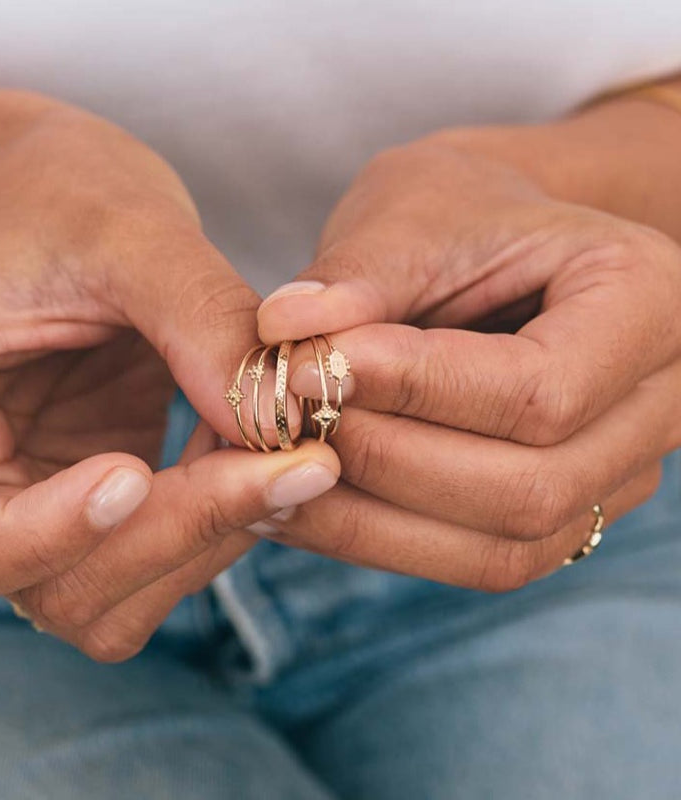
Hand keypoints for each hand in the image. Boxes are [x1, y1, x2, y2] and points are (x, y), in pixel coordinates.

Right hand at [0, 89, 336, 658]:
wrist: (70, 205)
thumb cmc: (61, 199)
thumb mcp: (121, 231)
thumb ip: (197, 317)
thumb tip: (280, 420)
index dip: (30, 541)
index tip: (131, 471)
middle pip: (49, 589)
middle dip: (176, 535)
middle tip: (298, 462)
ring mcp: (37, 513)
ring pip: (115, 600)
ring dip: (214, 542)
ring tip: (299, 455)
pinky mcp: (104, 511)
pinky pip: (164, 564)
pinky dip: (227, 528)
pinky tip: (276, 458)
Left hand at [255, 121, 680, 590]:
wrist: (497, 249)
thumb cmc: (463, 212)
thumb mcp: (414, 210)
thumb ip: (357, 274)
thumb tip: (281, 330)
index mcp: (648, 305)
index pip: (539, 390)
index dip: (412, 390)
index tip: (301, 366)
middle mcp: (656, 407)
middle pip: (528, 489)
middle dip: (387, 462)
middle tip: (288, 420)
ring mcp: (613, 475)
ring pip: (500, 548)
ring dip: (371, 519)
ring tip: (272, 471)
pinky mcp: (557, 515)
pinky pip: (473, 559)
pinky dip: (379, 538)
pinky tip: (301, 501)